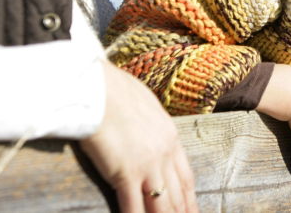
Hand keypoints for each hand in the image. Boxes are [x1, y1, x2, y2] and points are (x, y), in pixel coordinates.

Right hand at [80, 61, 197, 212]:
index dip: (189, 198)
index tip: (192, 210)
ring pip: (161, 204)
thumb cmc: (115, 91)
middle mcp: (164, 154)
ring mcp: (147, 165)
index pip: (185, 176)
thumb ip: (152, 124)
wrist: (98, 90)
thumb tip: (148, 129)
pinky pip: (133, 206)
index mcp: (171, 137)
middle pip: (178, 193)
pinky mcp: (125, 173)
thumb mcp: (146, 106)